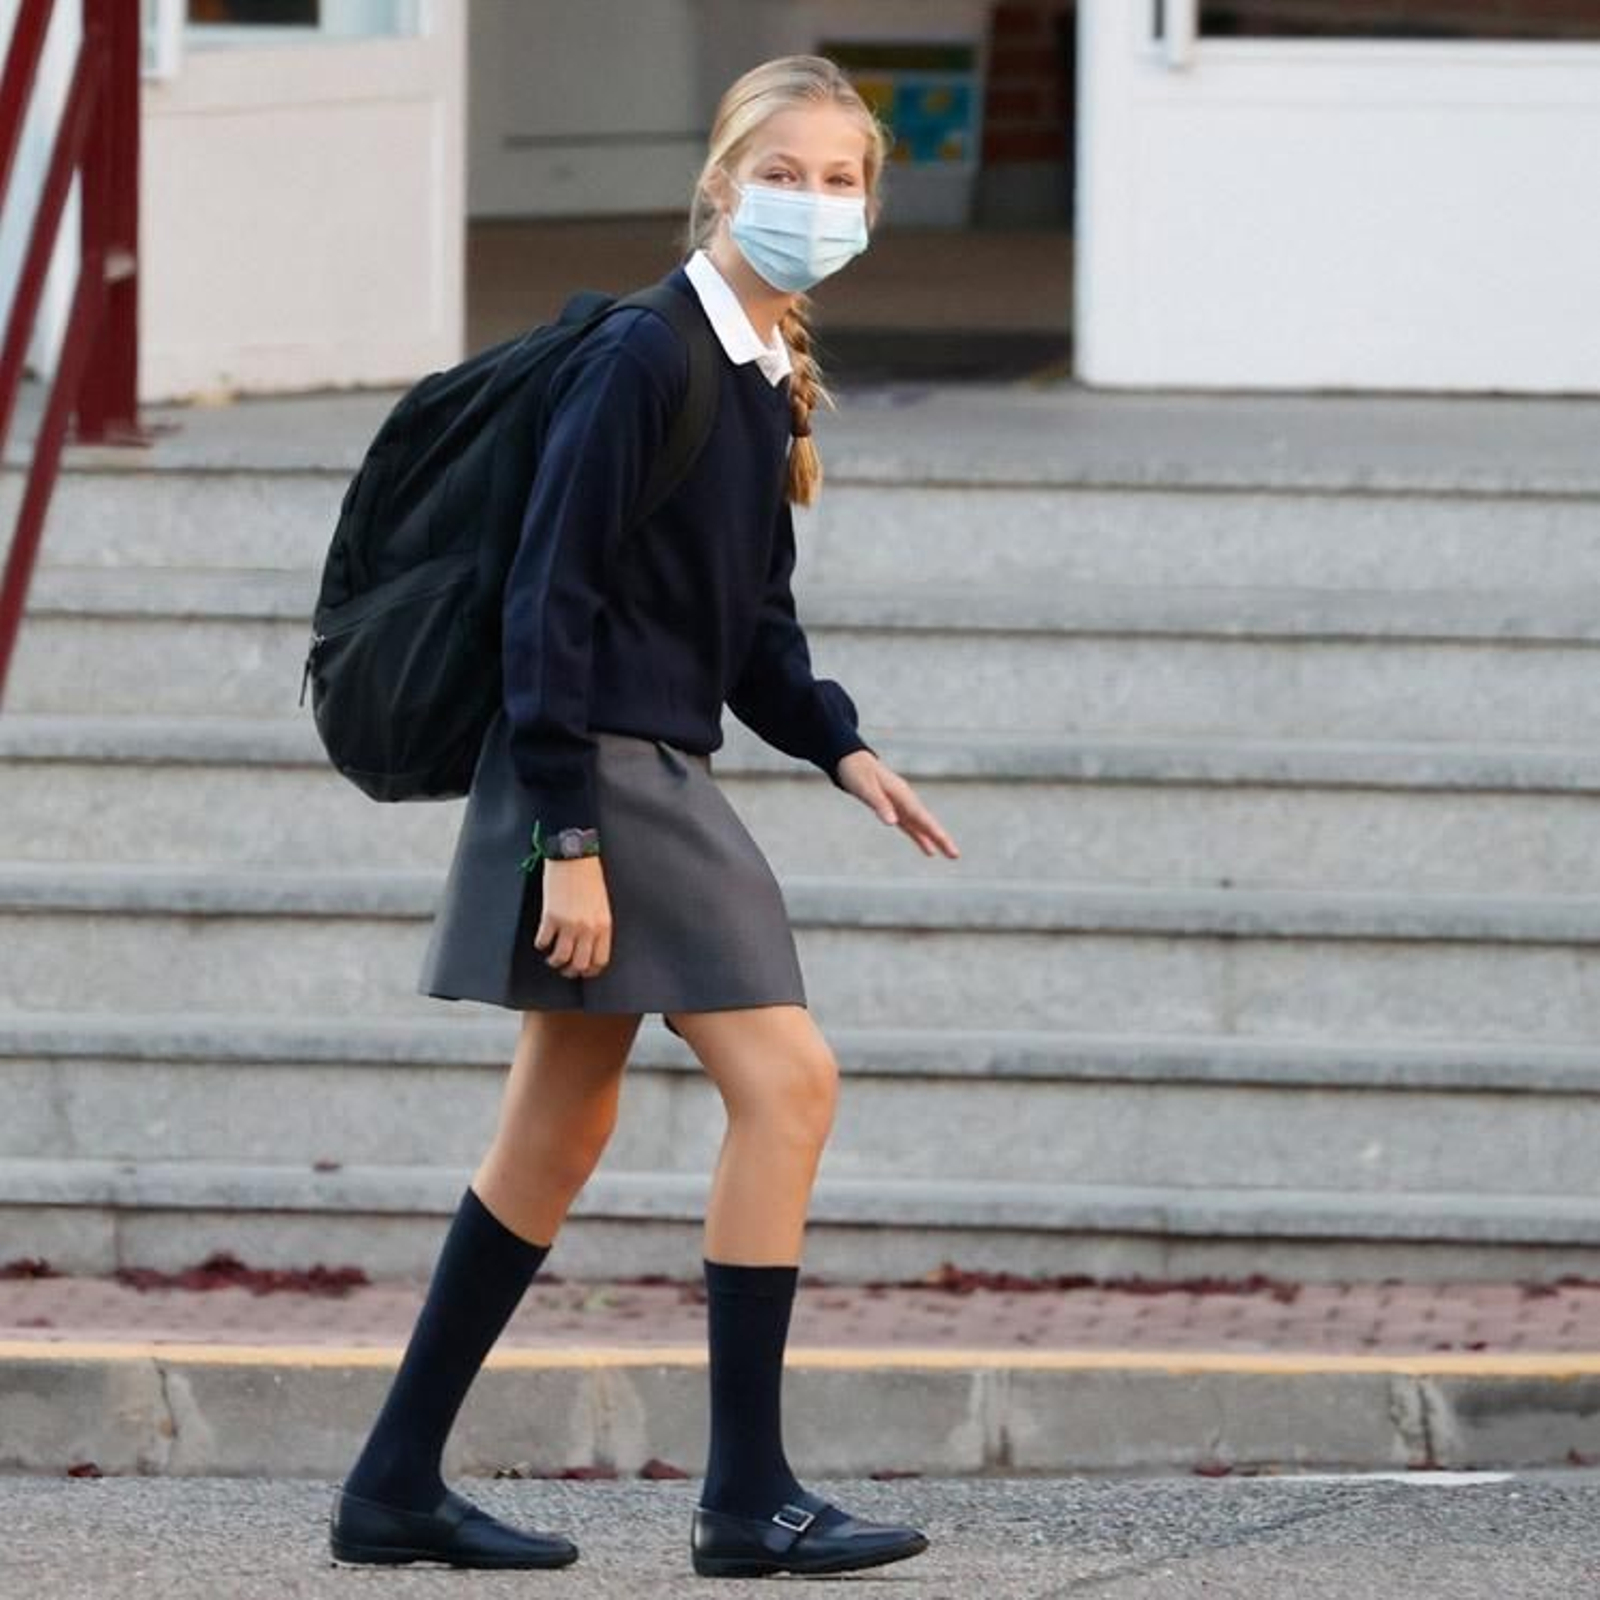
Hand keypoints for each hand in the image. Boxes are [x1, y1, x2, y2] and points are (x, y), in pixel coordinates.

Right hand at [533, 856, 612, 976]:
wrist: (574, 856)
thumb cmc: (589, 876)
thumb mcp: (602, 904)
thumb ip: (598, 925)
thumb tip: (589, 944)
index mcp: (604, 925)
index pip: (600, 960)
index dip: (591, 970)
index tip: (584, 970)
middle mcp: (588, 928)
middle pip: (579, 964)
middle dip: (571, 971)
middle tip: (565, 968)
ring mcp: (569, 924)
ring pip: (560, 958)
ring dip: (554, 962)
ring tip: (552, 959)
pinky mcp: (551, 917)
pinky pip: (543, 942)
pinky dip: (541, 945)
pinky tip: (542, 941)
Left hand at [834, 748, 959, 859]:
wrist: (850, 759)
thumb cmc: (857, 772)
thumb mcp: (865, 788)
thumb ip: (880, 804)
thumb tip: (893, 823)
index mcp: (901, 794)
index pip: (921, 816)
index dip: (933, 831)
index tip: (945, 843)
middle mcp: (906, 800)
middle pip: (926, 822)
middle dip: (941, 838)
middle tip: (955, 855)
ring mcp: (902, 804)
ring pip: (922, 825)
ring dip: (935, 840)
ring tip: (950, 855)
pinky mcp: (894, 809)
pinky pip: (911, 826)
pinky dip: (920, 837)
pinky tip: (929, 850)